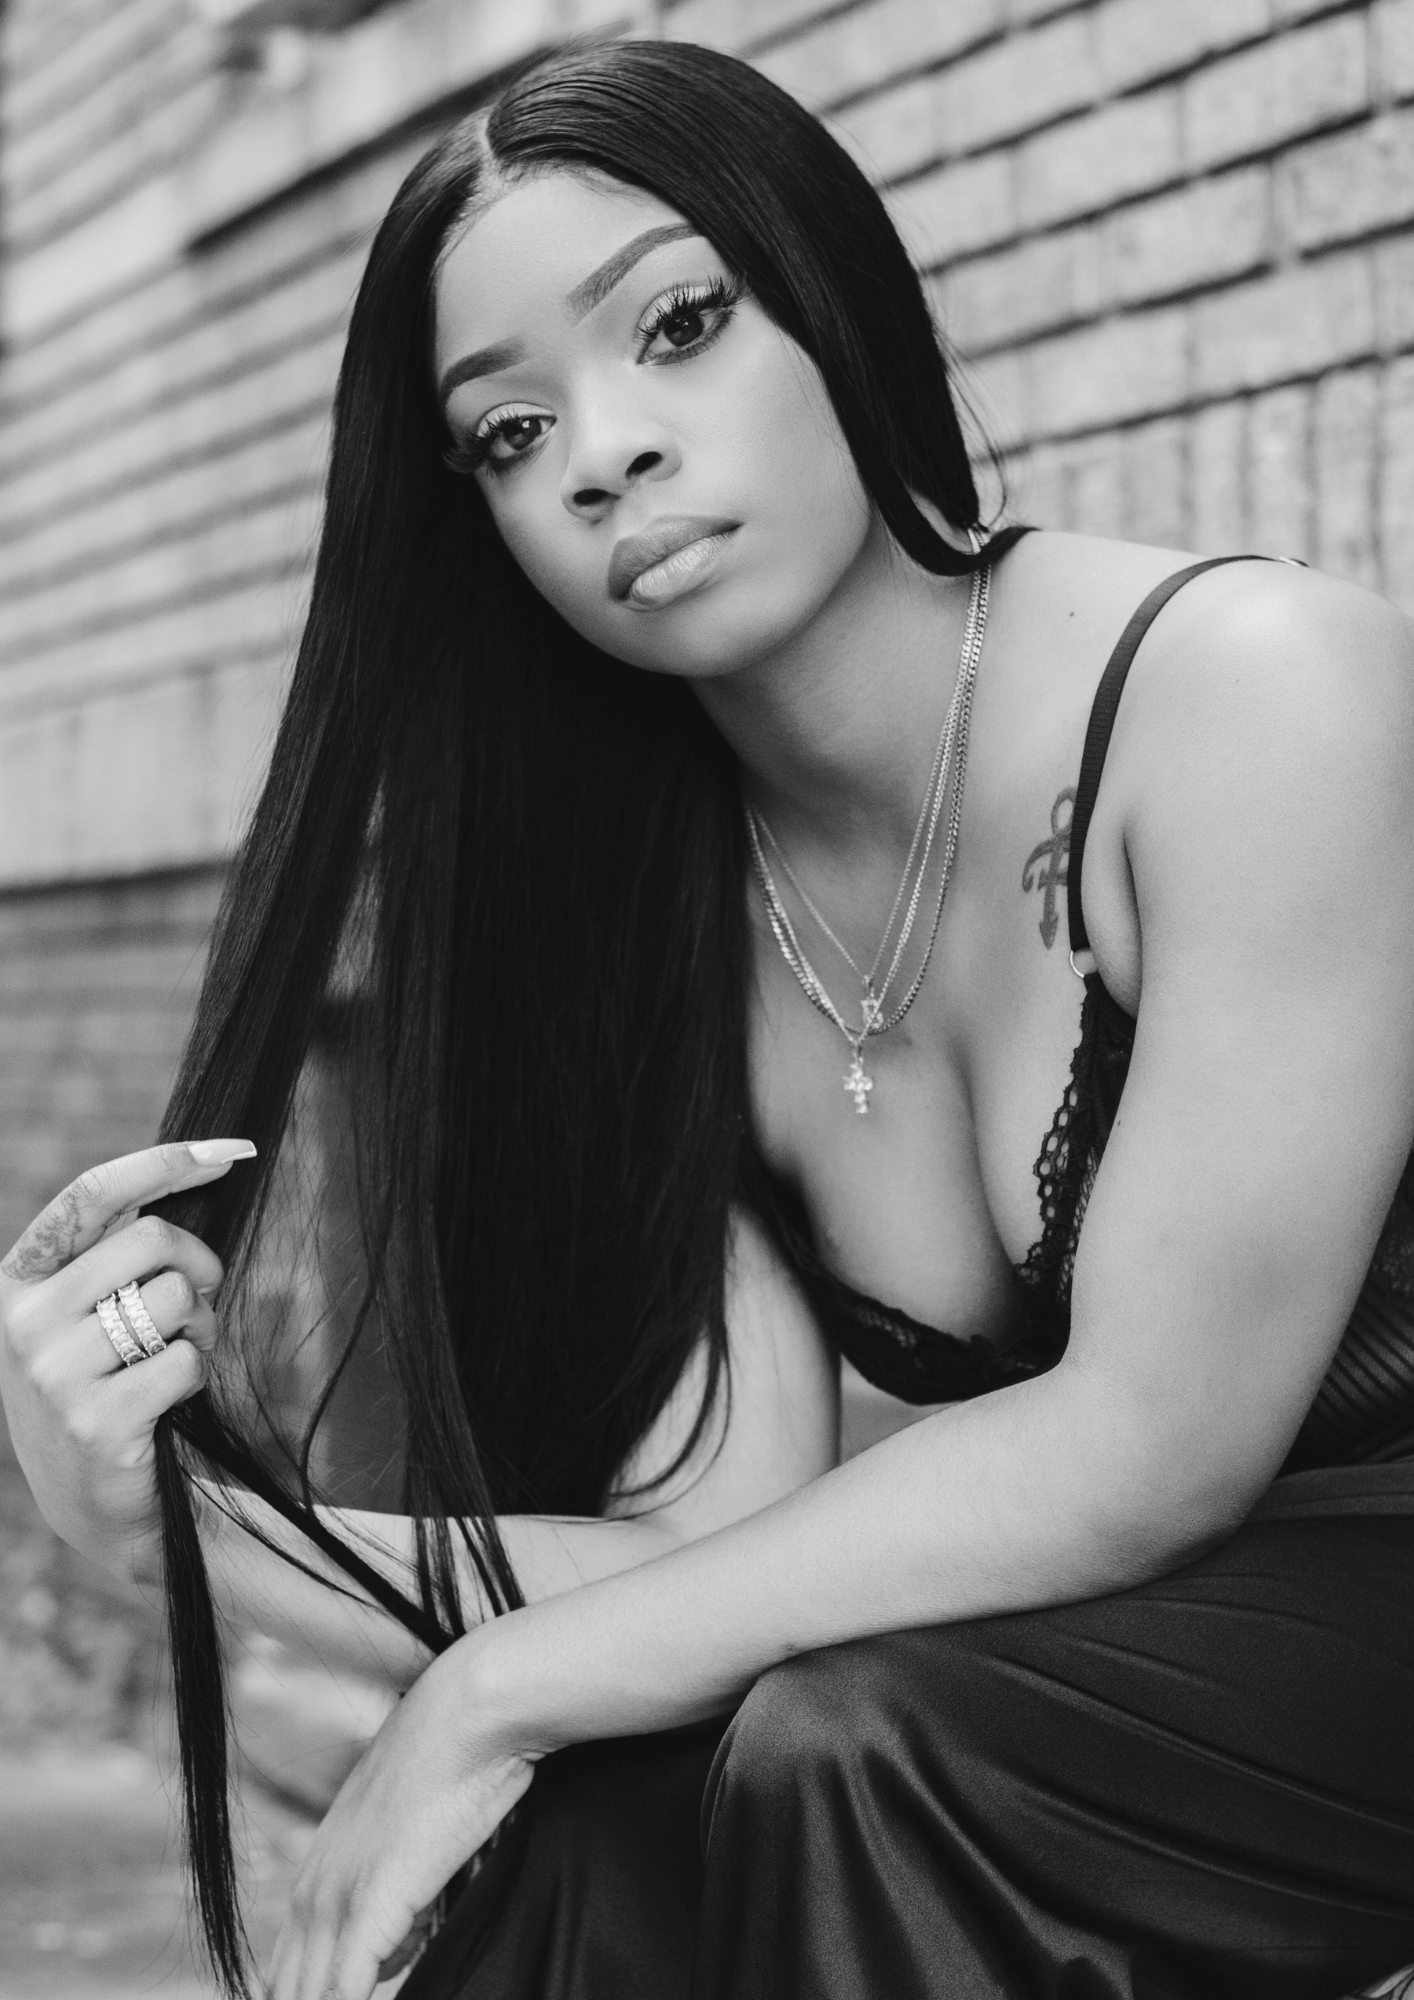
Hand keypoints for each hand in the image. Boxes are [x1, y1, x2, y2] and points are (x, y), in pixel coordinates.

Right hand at [0, 1140, 255, 1578]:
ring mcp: (52, 1372)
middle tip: (197, 1310)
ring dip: (200, 1327)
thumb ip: (112, 1249)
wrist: (95, 1503)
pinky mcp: (93, 1420)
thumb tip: (200, 1163)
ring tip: (173, 1361)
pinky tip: (168, 1404)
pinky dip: (197, 1375)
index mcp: (19, 1279)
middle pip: (152, 1239)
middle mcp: (23, 1320)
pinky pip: (186, 1361)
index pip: (92, 1194)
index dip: (164, 1162)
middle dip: (199, 1266)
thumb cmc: (107, 1385)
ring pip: (177, 1297)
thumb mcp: (85, 1312)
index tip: (235, 1151)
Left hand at [266, 1628, 535, 1999]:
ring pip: (308, 1993)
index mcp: (320, 1873)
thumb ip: (397, 1908)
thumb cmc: (454, 1771)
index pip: (286, 1969)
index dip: (301, 1995)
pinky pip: (344, 1989)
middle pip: (286, 1988)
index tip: (323, 1998)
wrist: (467, 1715)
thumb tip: (390, 1958)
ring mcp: (339, 1898)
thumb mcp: (413, 1848)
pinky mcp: (372, 1906)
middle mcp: (317, 1889)